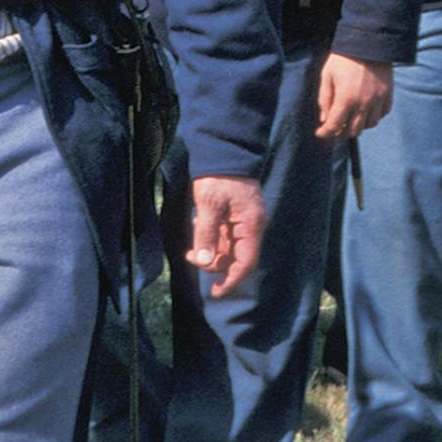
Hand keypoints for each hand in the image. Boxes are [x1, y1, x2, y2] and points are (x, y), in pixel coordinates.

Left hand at [186, 174, 267, 297]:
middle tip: (191, 256)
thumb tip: (203, 261)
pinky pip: (224, 234)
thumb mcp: (209, 204)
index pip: (246, 262)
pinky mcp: (235, 213)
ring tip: (191, 243)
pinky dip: (211, 237)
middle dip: (214, 262)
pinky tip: (198, 226)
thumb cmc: (218, 176)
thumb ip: (207, 234)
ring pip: (228, 246)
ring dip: (210, 250)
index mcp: (251, 225)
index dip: (232, 280)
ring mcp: (243, 220)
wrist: (223, 149)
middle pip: (235, 257)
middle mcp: (250, 225)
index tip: (215, 292)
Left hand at [315, 52, 392, 138]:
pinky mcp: (388, 94)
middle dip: (341, 132)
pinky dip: (373, 116)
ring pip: (369, 125)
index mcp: (346, 98)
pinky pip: (382, 114)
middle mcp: (364, 102)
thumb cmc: (343, 58)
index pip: (335, 125)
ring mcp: (378, 99)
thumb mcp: (327, 75)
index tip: (320, 133)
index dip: (325, 133)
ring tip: (350, 118)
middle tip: (334, 126)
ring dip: (358, 125)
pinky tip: (365, 110)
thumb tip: (324, 119)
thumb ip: (324, 98)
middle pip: (353, 130)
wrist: (367, 41)